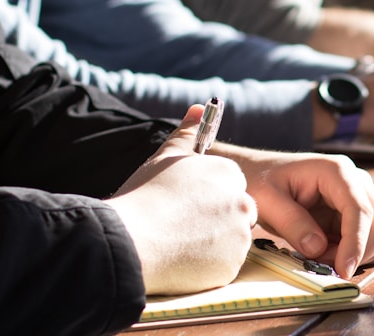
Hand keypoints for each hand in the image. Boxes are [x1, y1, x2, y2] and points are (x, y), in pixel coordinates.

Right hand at [106, 105, 257, 294]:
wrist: (132, 240)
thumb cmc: (145, 196)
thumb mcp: (165, 157)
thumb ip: (187, 133)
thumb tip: (198, 108)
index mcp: (228, 174)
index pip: (230, 186)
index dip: (208, 197)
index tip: (187, 205)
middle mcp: (242, 202)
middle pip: (236, 213)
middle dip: (216, 220)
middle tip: (182, 226)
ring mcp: (239, 236)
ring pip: (231, 240)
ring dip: (212, 242)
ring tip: (178, 242)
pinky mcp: (232, 265)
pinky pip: (224, 265)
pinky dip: (208, 265)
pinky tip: (182, 259)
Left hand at [218, 149, 373, 278]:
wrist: (258, 174)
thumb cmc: (261, 180)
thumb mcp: (267, 201)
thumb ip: (292, 223)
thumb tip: (318, 248)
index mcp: (336, 171)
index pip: (359, 209)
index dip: (356, 242)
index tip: (343, 270)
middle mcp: (356, 181)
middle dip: (356, 252)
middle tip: (322, 266)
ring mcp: (359, 196)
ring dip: (355, 255)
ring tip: (319, 257)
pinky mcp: (355, 213)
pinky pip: (369, 239)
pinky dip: (355, 254)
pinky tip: (329, 254)